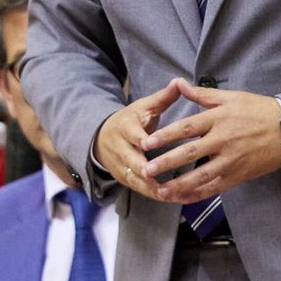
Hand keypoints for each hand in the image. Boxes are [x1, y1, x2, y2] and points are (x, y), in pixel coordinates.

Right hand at [92, 79, 182, 199]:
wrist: (102, 136)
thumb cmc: (131, 120)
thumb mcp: (144, 106)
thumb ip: (162, 98)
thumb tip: (178, 81)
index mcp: (125, 127)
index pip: (133, 135)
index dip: (140, 140)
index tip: (149, 144)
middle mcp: (120, 147)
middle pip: (131, 160)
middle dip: (143, 170)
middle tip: (158, 178)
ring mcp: (120, 165)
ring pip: (134, 178)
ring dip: (151, 188)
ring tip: (170, 194)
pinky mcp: (123, 178)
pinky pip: (138, 189)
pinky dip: (152, 194)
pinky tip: (170, 199)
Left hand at [140, 79, 280, 203]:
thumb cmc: (258, 110)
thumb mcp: (231, 97)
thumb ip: (201, 94)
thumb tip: (178, 83)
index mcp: (218, 119)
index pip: (186, 128)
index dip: (165, 136)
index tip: (146, 143)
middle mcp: (223, 140)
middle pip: (190, 153)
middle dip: (167, 163)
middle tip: (146, 170)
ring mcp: (231, 160)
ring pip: (202, 176)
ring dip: (180, 185)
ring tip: (160, 190)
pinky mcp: (239, 175)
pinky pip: (216, 187)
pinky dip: (199, 194)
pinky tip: (183, 198)